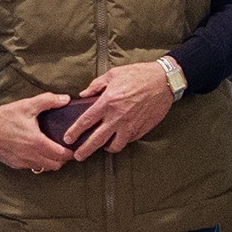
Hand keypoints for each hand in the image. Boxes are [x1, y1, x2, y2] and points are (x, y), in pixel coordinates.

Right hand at [0, 93, 76, 172]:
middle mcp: (30, 156)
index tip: (74, 145)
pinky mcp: (14, 164)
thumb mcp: (27, 105)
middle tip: (65, 147)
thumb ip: (48, 101)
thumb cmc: (4, 116)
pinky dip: (39, 162)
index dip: (71, 152)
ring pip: (45, 168)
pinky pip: (32, 167)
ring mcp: (21, 162)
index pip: (62, 155)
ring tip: (53, 149)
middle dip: (64, 158)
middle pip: (56, 165)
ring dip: (52, 161)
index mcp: (36, 143)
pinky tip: (39, 151)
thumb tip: (66, 99)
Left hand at [63, 60, 178, 156]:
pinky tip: (119, 138)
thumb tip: (84, 94)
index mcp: (107, 102)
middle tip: (78, 156)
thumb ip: (96, 85)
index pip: (85, 121)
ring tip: (102, 147)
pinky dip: (122, 141)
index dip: (74, 132)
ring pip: (115, 145)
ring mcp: (130, 125)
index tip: (68, 138)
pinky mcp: (142, 129)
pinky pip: (128, 140)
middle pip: (97, 140)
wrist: (164, 81)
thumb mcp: (113, 74)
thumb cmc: (139, 75)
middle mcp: (117, 117)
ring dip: (106, 148)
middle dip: (85, 150)